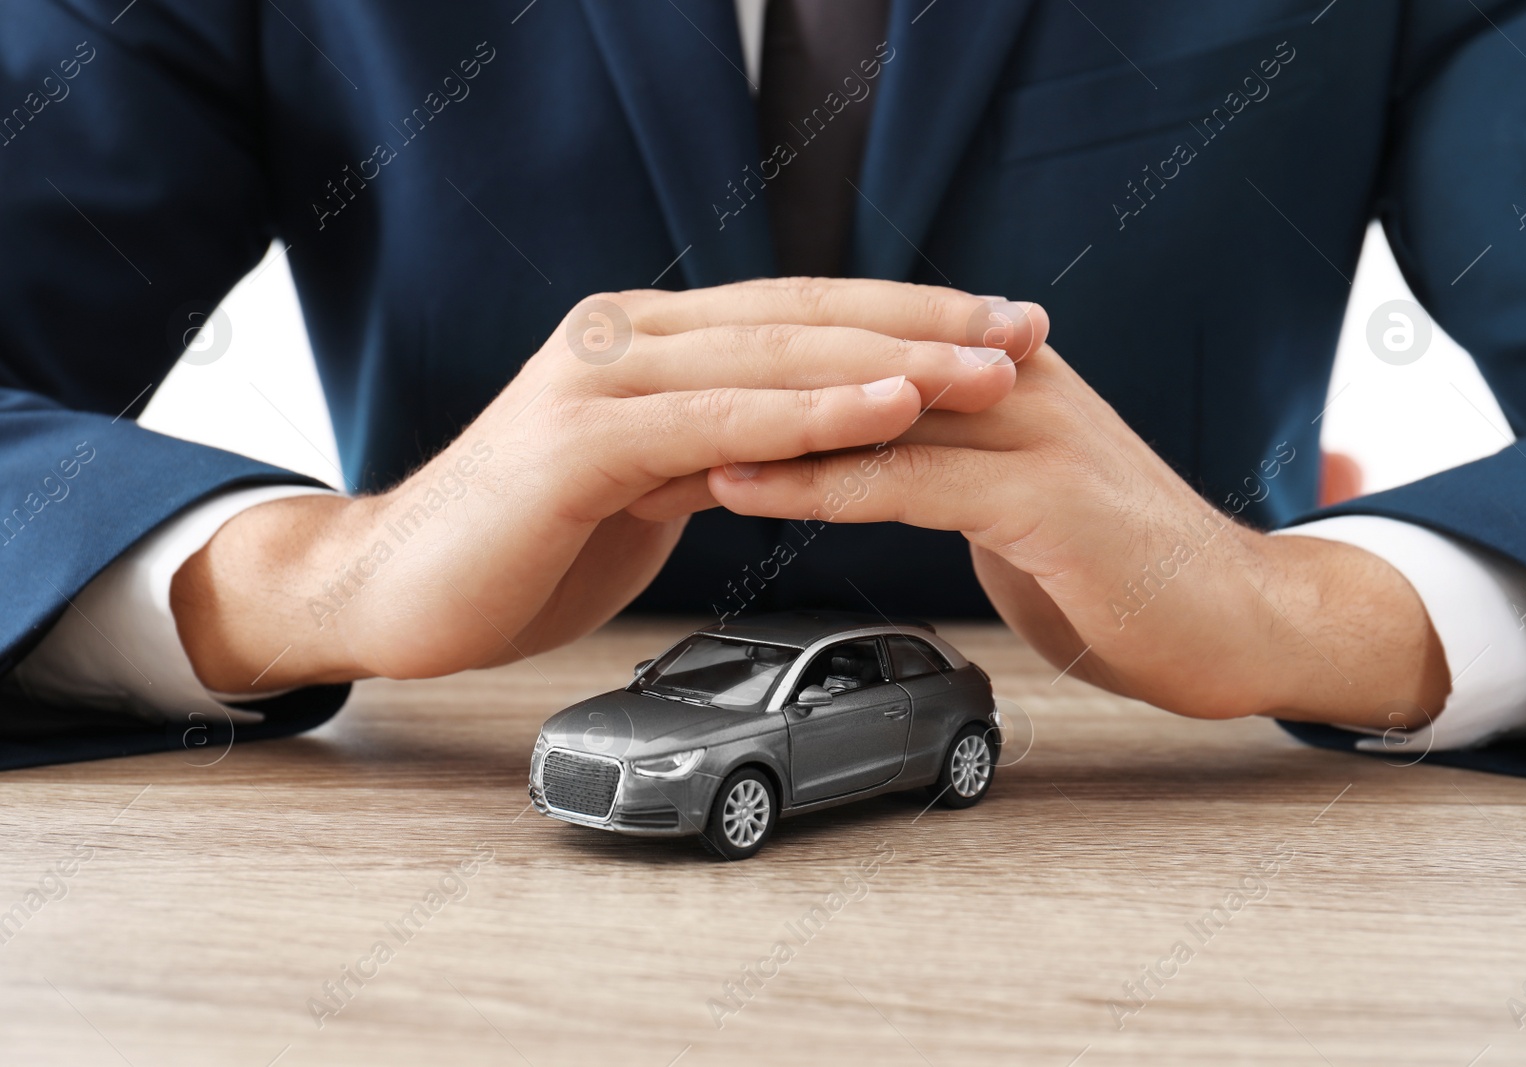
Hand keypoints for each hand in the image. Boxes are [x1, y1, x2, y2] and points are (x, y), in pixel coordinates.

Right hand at [171, 279, 1028, 691]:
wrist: (393, 590)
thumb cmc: (521, 543)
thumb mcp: (642, 484)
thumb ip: (713, 451)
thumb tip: (794, 452)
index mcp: (649, 345)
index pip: (799, 314)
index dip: (904, 314)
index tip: (999, 324)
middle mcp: (629, 339)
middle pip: (803, 318)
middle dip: (925, 324)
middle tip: (1028, 329)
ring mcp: (601, 381)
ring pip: (773, 358)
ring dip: (893, 362)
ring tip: (992, 368)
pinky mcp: (580, 441)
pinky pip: (718, 423)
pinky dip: (812, 417)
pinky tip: (891, 412)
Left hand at [708, 327, 1448, 728]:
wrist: (1246, 623)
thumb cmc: (1126, 576)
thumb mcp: (1018, 511)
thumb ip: (948, 478)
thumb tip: (874, 477)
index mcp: (1000, 378)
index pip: (857, 356)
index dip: (762, 376)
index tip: (669, 401)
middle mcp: (1012, 384)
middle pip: (846, 365)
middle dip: (738, 390)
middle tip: (633, 413)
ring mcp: (1032, 432)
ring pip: (865, 409)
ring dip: (754, 425)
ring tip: (653, 442)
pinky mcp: (1045, 495)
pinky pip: (907, 478)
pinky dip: (818, 482)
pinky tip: (745, 487)